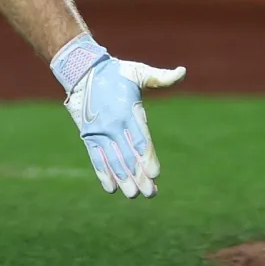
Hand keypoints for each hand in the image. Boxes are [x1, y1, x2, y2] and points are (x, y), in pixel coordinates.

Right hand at [58, 39, 184, 197]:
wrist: (82, 71)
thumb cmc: (116, 72)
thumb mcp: (139, 72)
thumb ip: (161, 77)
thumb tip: (183, 72)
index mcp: (129, 110)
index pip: (140, 139)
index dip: (147, 158)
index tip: (155, 174)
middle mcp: (114, 123)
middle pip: (128, 155)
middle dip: (139, 176)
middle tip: (150, 193)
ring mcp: (100, 131)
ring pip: (113, 160)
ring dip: (123, 179)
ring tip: (133, 195)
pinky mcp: (88, 135)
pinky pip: (96, 158)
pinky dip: (103, 173)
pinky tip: (111, 188)